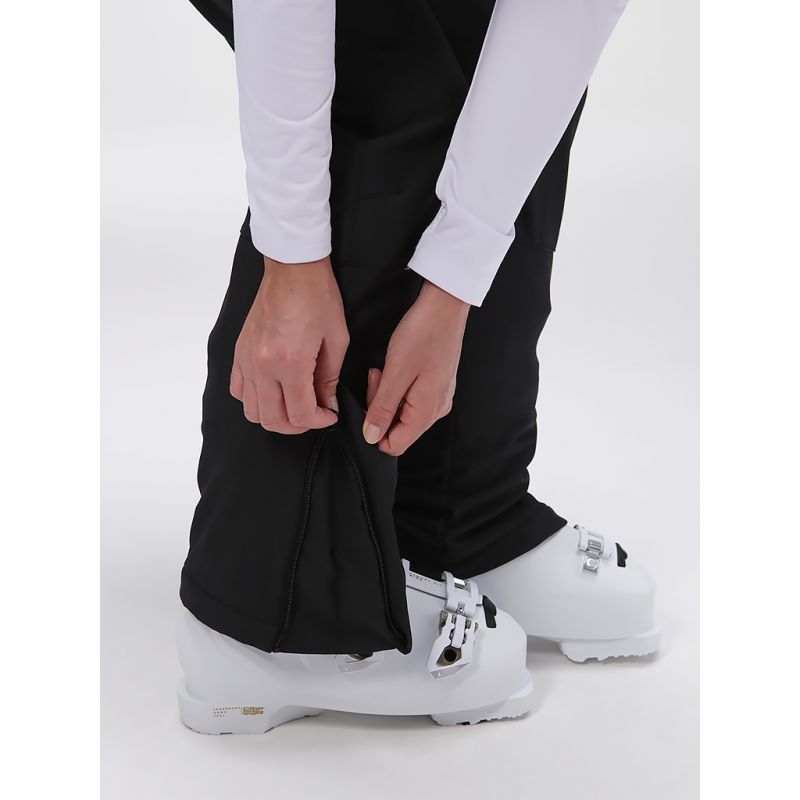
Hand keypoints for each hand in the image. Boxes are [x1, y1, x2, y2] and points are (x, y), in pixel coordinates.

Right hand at [230, 255, 348, 433]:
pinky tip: (273, 392)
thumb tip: (328, 403)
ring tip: (294, 406)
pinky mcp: (239, 352)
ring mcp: (247, 360)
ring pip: (252, 411)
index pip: (301, 413)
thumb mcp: (336, 339)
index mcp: (290, 362)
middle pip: (273, 420)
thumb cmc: (317, 297)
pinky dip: (255, 400)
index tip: (330, 414)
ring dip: (275, 416)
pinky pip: (238, 390)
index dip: (320, 421)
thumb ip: (329, 378)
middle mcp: (263, 365)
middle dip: (297, 425)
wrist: (292, 268)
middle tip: (314, 415)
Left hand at [364, 280, 469, 454]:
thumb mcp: (395, 373)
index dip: (374, 430)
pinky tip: (398, 367)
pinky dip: (399, 387)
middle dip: (380, 407)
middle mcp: (436, 410)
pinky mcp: (437, 386)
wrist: (445, 308)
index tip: (370, 402)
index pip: (394, 445)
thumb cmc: (423, 334)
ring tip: (387, 369)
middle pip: (398, 429)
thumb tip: (371, 436)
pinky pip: (412, 399)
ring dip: (389, 395)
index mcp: (426, 412)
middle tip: (378, 377)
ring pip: (404, 413)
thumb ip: (382, 409)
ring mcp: (439, 398)